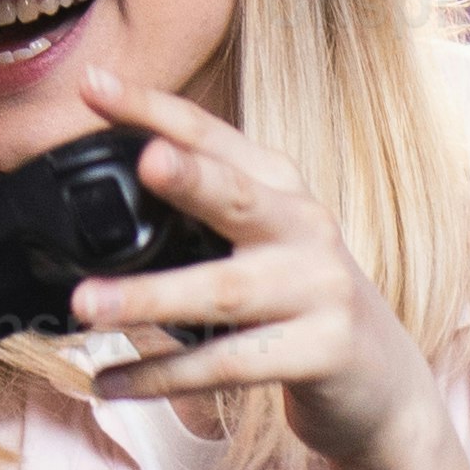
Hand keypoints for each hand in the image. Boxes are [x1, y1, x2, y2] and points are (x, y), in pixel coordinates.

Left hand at [59, 61, 469, 469]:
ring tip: (86, 304)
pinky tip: (108, 383)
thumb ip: (203, 218)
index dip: (154, 108)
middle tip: (144, 162)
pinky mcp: (322, 352)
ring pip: (223, 292)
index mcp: (280, 188)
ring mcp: (319, 290)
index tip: (93, 85)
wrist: (383, 384)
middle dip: (190, 177)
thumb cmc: (300, 305)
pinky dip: (162, 377)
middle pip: (238, 198)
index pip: (212, 135)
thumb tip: (98, 208)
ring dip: (149, 298)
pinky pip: (227, 365)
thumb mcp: (265, 244)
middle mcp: (305, 227)